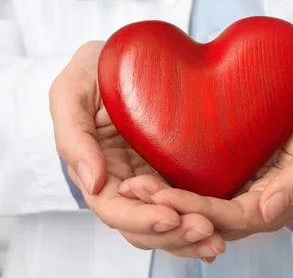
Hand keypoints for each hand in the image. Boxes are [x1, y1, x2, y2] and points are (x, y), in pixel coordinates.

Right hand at [50, 41, 225, 261]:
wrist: (124, 53)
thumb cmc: (91, 71)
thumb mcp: (70, 93)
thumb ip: (73, 137)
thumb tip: (93, 183)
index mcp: (97, 170)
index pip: (115, 209)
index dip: (139, 220)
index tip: (169, 218)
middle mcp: (125, 181)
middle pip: (145, 225)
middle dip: (174, 235)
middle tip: (206, 232)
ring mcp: (152, 176)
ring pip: (168, 220)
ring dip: (190, 235)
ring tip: (217, 239)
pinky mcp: (177, 167)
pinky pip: (189, 199)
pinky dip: (204, 218)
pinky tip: (222, 228)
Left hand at [118, 74, 292, 241]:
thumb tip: (269, 212)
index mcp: (283, 199)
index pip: (235, 218)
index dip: (199, 212)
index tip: (163, 197)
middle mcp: (259, 202)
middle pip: (211, 220)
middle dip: (171, 211)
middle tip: (134, 191)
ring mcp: (244, 188)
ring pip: (202, 210)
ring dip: (166, 204)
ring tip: (131, 187)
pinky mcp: (232, 172)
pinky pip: (201, 188)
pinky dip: (174, 187)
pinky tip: (147, 175)